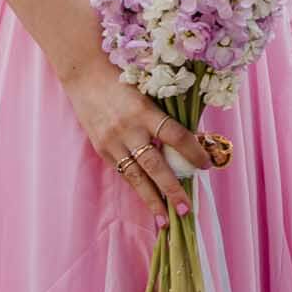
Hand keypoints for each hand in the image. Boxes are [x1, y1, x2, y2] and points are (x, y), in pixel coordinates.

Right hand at [66, 65, 210, 226]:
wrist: (84, 73)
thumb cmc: (124, 77)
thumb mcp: (149, 90)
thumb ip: (166, 114)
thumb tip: (194, 138)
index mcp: (144, 110)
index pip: (176, 136)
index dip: (194, 152)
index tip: (207, 166)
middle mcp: (128, 129)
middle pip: (155, 165)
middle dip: (172, 189)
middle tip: (187, 209)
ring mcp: (112, 142)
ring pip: (136, 176)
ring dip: (152, 199)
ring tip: (166, 218)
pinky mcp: (101, 149)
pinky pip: (123, 172)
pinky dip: (137, 187)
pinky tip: (148, 201)